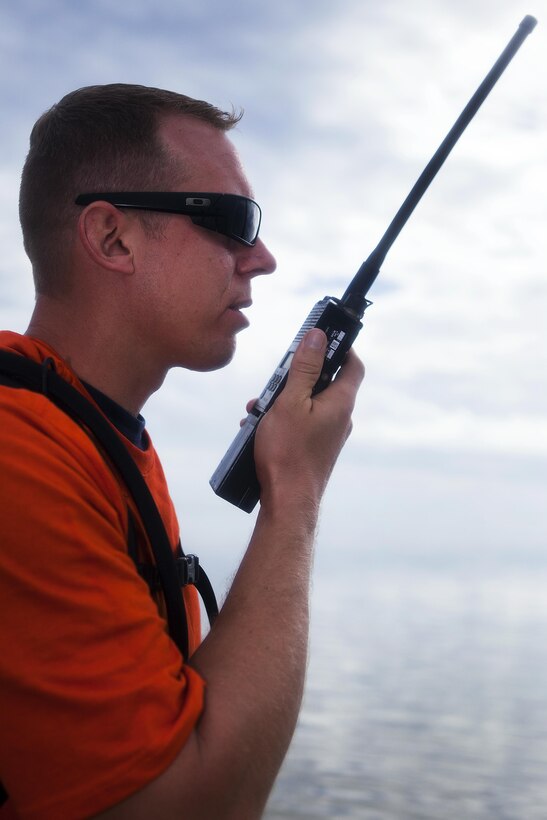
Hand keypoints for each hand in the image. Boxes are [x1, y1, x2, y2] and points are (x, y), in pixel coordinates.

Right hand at [253, 329, 363, 510]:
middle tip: (275, 379)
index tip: (322, 338)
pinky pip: (302, 425)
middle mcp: (340, 419)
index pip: (353, 364)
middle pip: (325, 383)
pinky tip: (260, 429)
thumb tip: (317, 337)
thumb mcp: (290, 401)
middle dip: (297, 377)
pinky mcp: (317, 451)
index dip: (341, 347)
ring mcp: (329, 437)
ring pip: (309, 405)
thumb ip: (304, 368)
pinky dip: (283, 420)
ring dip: (283, 401)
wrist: (288, 502)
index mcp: (341, 402)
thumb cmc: (288, 452)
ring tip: (257, 409)